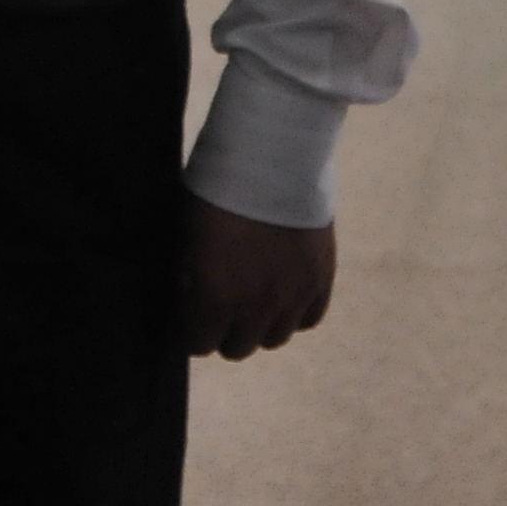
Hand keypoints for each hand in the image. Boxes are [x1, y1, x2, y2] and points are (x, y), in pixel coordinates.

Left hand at [180, 198, 335, 360]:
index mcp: (214, 298)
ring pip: (274, 339)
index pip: (198, 344)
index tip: (190, 313)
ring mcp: (292, 297)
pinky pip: (308, 319)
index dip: (190, 329)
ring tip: (254, 296)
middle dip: (223, 330)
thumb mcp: (185, 234)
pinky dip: (294, 312)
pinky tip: (284, 291)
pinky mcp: (321, 281)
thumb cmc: (217, 190)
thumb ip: (187, 276)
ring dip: (260, 324)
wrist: (271, 156)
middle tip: (221, 303)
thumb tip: (187, 299)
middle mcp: (255, 308)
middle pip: (237, 348)